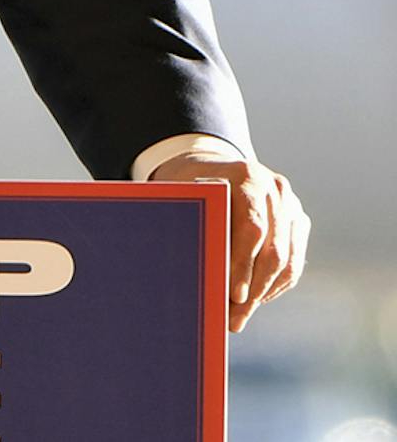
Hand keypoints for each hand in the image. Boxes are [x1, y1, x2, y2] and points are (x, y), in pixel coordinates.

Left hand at [150, 152, 309, 331]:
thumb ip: (193, 222)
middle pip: (273, 250)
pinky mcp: (299, 223)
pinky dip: (273, 287)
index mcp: (247, 175)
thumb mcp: (185, 194)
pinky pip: (292, 265)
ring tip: (240, 316)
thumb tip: (196, 273)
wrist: (210, 166)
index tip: (233, 294)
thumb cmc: (189, 185)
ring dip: (262, 294)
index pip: (252, 227)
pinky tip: (254, 300)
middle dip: (253, 289)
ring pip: (286, 262)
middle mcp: (276, 189)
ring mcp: (292, 206)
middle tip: (233, 318)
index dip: (243, 264)